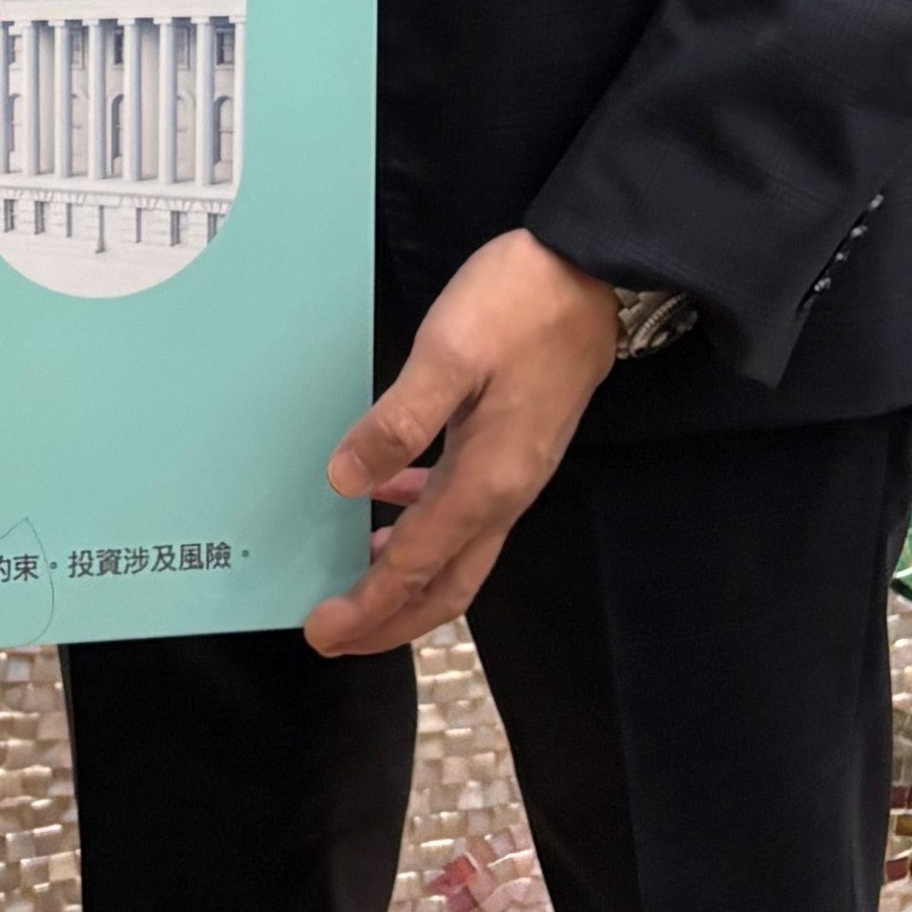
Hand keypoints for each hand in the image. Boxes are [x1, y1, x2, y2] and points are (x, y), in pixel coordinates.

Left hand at [303, 231, 620, 655]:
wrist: (590, 276)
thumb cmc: (515, 307)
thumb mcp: (447, 354)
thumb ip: (398, 423)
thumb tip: (346, 484)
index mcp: (486, 480)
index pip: (417, 565)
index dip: (368, 605)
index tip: (322, 630)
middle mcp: (505, 492)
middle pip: (447, 584)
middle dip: (390, 619)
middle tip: (335, 635)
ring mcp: (514, 473)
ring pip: (458, 554)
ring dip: (408, 580)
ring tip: (356, 584)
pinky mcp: (514, 448)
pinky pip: (464, 511)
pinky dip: (425, 526)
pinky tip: (393, 503)